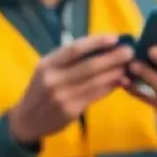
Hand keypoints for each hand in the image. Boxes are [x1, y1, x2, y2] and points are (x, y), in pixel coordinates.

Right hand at [9, 34, 134, 146]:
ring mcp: (62, 96)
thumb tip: (100, 49)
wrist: (27, 119)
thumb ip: (67, 61)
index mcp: (46, 64)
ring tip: (128, 67)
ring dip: (115, 73)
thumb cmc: (40, 90)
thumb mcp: (45, 71)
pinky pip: (95, 95)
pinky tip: (119, 82)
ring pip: (95, 81)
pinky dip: (109, 87)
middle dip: (112, 57)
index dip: (96, 42)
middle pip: (88, 65)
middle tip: (129, 51)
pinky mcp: (71, 111)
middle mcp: (53, 79)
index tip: (114, 37)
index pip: (74, 49)